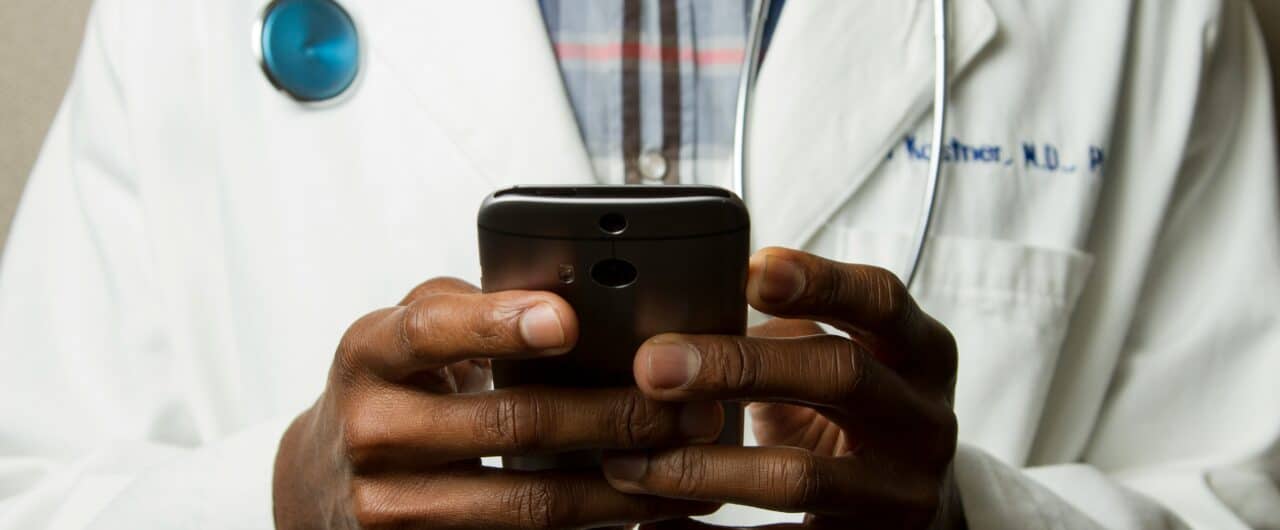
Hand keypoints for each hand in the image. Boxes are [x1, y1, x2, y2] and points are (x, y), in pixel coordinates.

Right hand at [273, 278, 720, 529]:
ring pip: (528, 501)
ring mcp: (389, 506)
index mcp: (370, 353)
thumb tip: (571, 291)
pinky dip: (593, 528)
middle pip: (508, 422)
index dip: (499, 324)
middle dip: (611, 414)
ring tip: (687, 463)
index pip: (432, 330)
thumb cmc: (388, 389)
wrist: (319, 481)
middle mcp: (372, 429)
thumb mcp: (404, 335)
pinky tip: (644, 512)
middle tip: (687, 404)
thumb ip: (469, 308)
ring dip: (620, 485)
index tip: (567, 320)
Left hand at [601, 248, 961, 528]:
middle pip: (840, 376)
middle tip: (653, 365)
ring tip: (630, 463)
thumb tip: (682, 307)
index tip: (750, 270)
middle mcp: (923, 420)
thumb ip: (786, 332)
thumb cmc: (858, 416)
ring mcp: (901, 492)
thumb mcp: (842, 361)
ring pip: (801, 477)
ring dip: (704, 468)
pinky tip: (655, 524)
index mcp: (921, 354)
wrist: (916, 510)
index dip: (821, 281)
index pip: (882, 301)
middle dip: (739, 367)